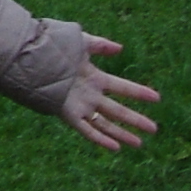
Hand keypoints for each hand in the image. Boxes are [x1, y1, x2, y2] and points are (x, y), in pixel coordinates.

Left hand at [62, 35, 159, 151]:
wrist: (33, 59)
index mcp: (95, 78)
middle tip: (154, 129)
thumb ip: (101, 45)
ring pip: (106, 123)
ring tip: (139, 144)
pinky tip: (115, 147)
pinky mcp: (69, 115)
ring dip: (122, 133)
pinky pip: (87, 130)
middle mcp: (91, 95)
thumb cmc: (55, 49)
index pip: (123, 87)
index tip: (157, 98)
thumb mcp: (82, 43)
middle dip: (136, 119)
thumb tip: (120, 48)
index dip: (140, 93)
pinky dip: (101, 139)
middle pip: (118, 110)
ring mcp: (81, 107)